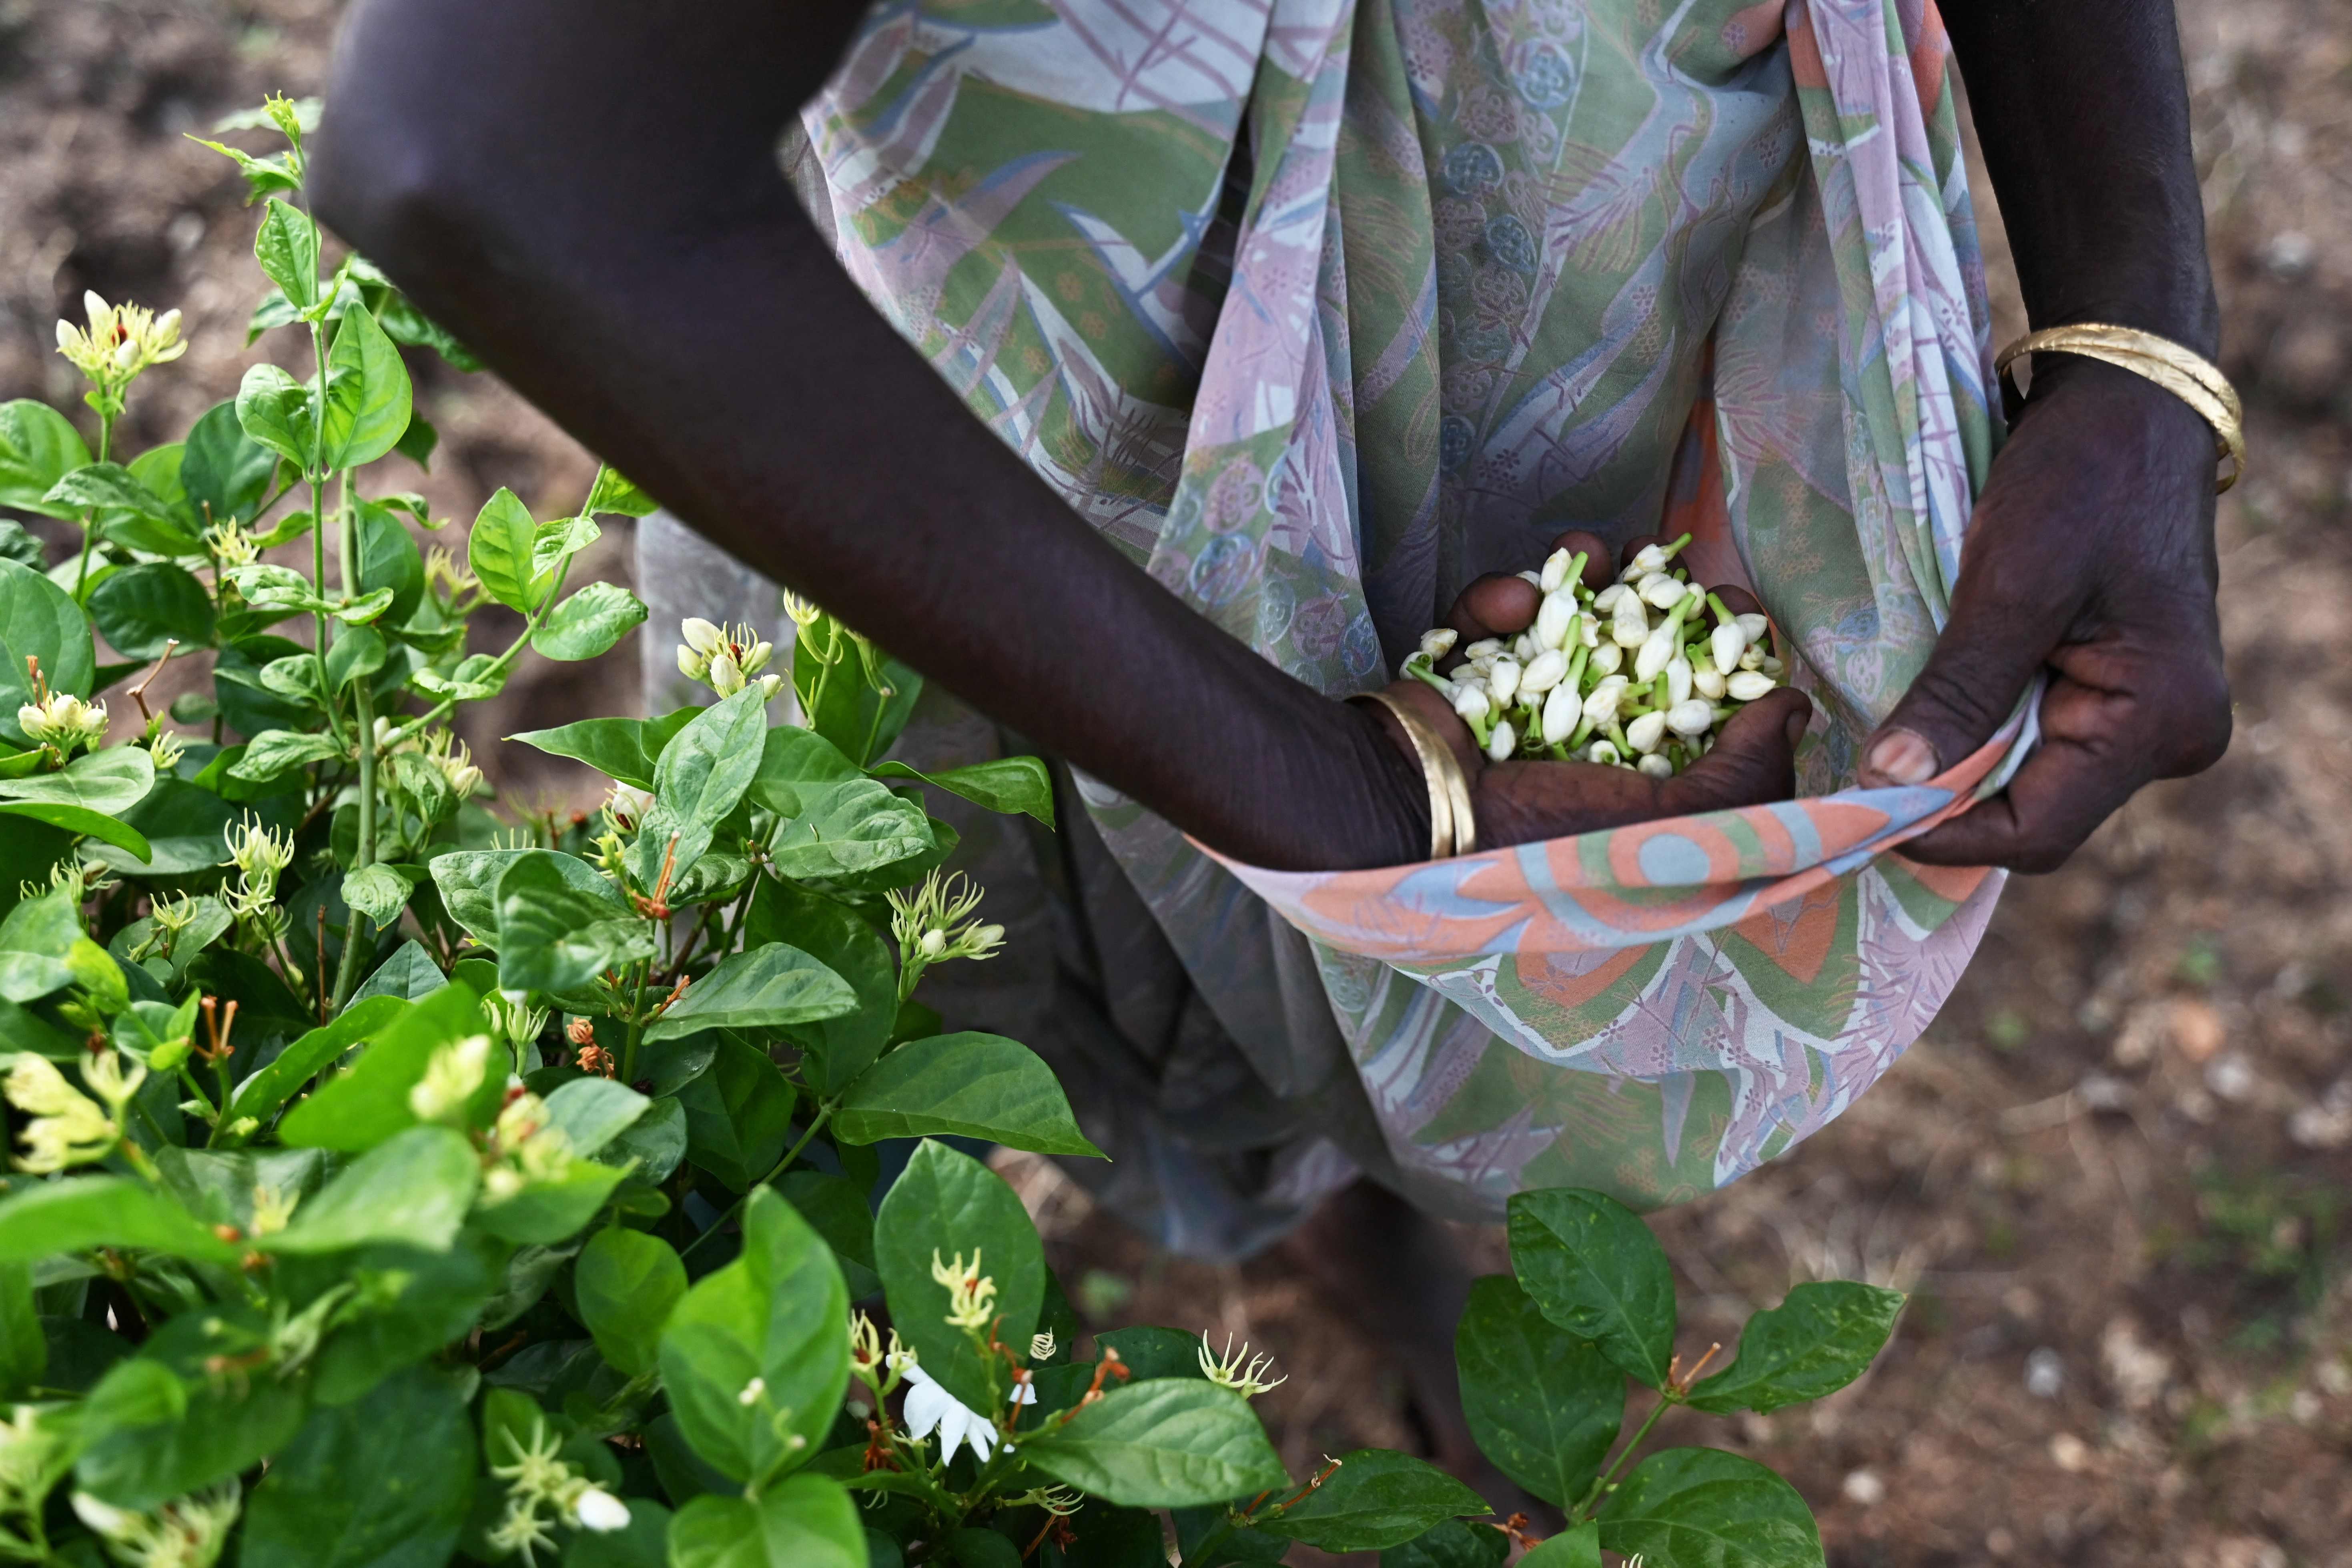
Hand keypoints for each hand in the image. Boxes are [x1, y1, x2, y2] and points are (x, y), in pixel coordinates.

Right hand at [1362, 531, 1813, 853]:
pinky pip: (1490, 623)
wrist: (1415, 817)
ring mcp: (1522, 705)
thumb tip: (1796, 708)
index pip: (1703, 709)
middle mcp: (1585, 744)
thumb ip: (1746, 773)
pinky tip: (1505, 602)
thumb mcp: (1672, 824)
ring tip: (1589, 550)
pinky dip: (1496, 603)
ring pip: (1569, 620)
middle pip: (1640, 649)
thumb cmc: (1547, 832)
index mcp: (1638, 788)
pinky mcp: (1465, 676)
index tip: (1742, 607)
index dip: (1731, 653)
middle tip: (1668, 558)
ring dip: (1583, 576)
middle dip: (1659, 592)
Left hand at [1855, 359, 2231, 870]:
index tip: (1861, 811)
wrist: (2126, 408)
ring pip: (2029, 781)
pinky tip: (1926, 715)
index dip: (1946, 832)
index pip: (2040, 831)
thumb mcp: (2011, 585)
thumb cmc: (2081, 482)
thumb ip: (1958, 692)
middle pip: (2035, 813)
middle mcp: (2167, 738)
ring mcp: (2143, 718)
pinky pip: (2034, 740)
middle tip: (1855, 783)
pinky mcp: (2114, 692)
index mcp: (2160, 722)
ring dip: (1956, 767)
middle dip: (1946, 802)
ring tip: (1883, 750)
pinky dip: (1976, 734)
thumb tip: (1889, 783)